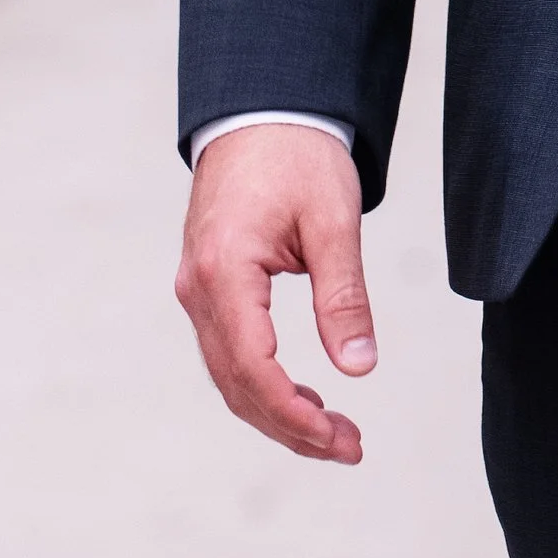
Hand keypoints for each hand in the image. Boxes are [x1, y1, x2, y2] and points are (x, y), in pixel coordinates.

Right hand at [176, 123, 377, 463]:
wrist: (262, 109)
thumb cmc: (298, 155)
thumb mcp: (333, 221)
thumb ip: (344, 296)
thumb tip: (359, 368)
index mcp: (224, 271)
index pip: (252, 367)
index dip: (293, 414)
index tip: (339, 438)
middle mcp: (198, 288)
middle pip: (237, 384)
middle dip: (291, 427)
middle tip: (351, 448)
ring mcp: (197, 289)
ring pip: (230, 375)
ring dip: (278, 413)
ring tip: (337, 434)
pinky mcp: (209, 286)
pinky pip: (230, 352)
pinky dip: (264, 385)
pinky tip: (305, 399)